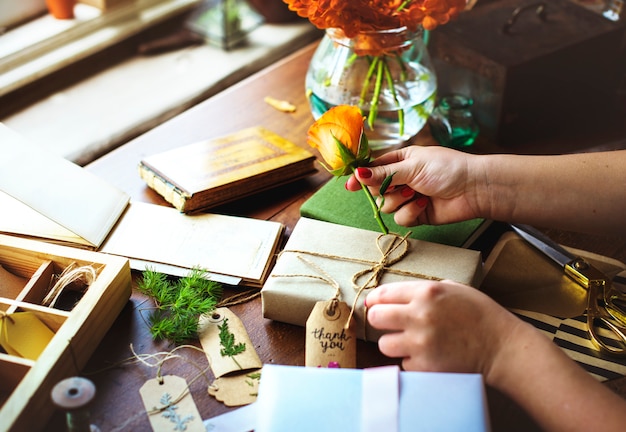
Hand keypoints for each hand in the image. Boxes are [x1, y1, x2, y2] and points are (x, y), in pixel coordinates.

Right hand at [346, 146, 481, 225]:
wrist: (473, 189)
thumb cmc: (446, 169)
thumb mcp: (412, 166)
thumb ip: (383, 174)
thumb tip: (357, 174)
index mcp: (400, 161)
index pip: (372, 169)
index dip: (361, 177)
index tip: (349, 186)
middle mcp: (402, 179)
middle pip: (375, 191)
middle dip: (385, 191)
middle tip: (401, 186)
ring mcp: (408, 197)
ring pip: (386, 207)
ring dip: (400, 201)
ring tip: (417, 194)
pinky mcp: (416, 214)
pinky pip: (400, 218)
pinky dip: (411, 212)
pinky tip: (425, 204)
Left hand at [365, 280, 521, 378]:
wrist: (501, 346)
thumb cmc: (480, 314)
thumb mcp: (453, 288)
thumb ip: (422, 290)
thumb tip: (394, 295)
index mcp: (426, 292)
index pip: (382, 294)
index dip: (374, 300)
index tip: (373, 304)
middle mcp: (419, 316)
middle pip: (375, 318)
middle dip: (379, 320)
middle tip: (388, 323)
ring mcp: (421, 343)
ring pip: (384, 344)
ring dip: (394, 343)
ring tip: (410, 342)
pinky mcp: (425, 366)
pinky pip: (404, 363)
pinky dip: (412, 361)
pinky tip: (428, 355)